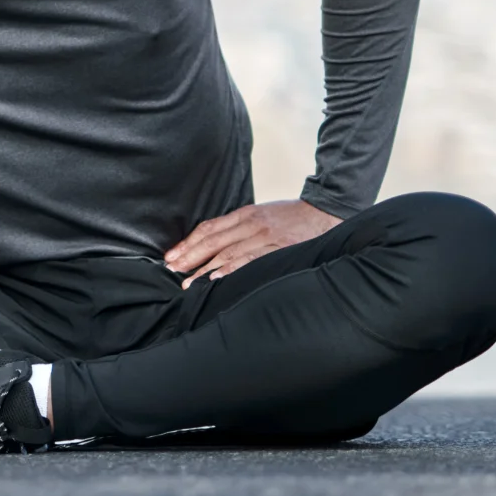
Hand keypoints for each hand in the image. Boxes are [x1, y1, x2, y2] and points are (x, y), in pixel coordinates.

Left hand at [164, 199, 340, 288]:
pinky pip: (251, 259)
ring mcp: (264, 236)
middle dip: (189, 256)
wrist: (324, 212)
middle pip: (213, 240)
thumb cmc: (291, 217)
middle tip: (171, 269)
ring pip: (227, 252)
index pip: (209, 228)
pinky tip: (217, 278)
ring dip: (205, 268)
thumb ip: (241, 228)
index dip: (188, 243)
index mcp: (245, 214)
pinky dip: (232, 269)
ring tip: (189, 282)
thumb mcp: (262, 215)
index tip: (171, 256)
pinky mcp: (278, 248)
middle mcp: (250, 224)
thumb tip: (216, 247)